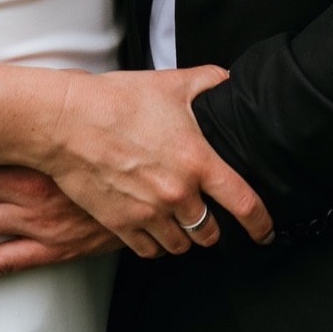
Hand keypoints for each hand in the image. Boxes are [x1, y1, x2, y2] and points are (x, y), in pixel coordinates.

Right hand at [42, 65, 271, 258]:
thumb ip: (208, 83)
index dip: (260, 222)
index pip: (243, 203)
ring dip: (185, 236)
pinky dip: (156, 243)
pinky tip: (154, 227)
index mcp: (197, 161)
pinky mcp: (122, 225)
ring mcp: (149, 213)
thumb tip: (228, 81)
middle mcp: (177, 193)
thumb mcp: (171, 83)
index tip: (264, 231)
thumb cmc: (117, 100)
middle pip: (210, 232)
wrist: (68, 121)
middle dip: (213, 226)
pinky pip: (150, 250)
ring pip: (182, 245)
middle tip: (207, 214)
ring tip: (179, 220)